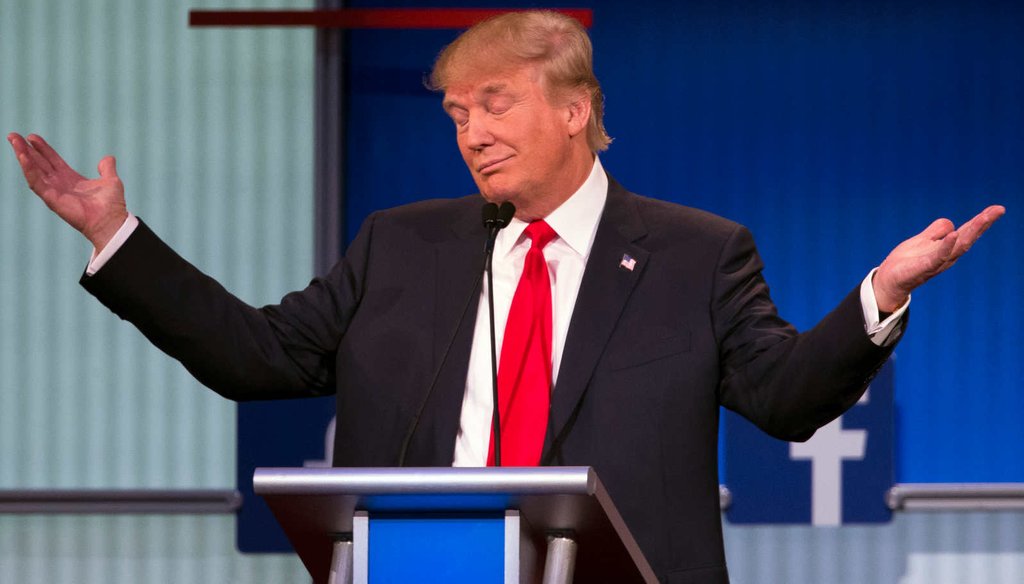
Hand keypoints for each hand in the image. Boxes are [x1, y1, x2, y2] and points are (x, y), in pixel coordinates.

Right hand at [7, 133, 128, 248]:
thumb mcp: (110, 181)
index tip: (32, 137)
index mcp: (71, 179)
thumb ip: (107, 168)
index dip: (42, 149)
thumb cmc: (111, 205)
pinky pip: (36, 183)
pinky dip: (29, 170)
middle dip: (26, 149)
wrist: (111, 221)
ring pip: (34, 171)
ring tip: (14, 141)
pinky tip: (23, 157)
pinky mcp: (52, 199)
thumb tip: (108, 158)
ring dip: (23, 156)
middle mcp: (60, 184)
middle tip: (13, 136)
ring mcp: (54, 192)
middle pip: (39, 163)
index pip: (52, 160)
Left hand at [873, 205, 1005, 311]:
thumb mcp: (922, 241)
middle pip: (968, 237)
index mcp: (947, 248)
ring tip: (983, 218)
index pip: (967, 232)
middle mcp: (947, 256)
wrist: (889, 281)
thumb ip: (935, 231)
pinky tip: (953, 235)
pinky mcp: (923, 268)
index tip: (998, 208)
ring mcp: (937, 262)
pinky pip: (937, 257)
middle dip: (983, 223)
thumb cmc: (906, 262)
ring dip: (972, 232)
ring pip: (958, 246)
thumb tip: (950, 224)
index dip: (982, 220)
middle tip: (999, 210)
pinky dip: (946, 246)